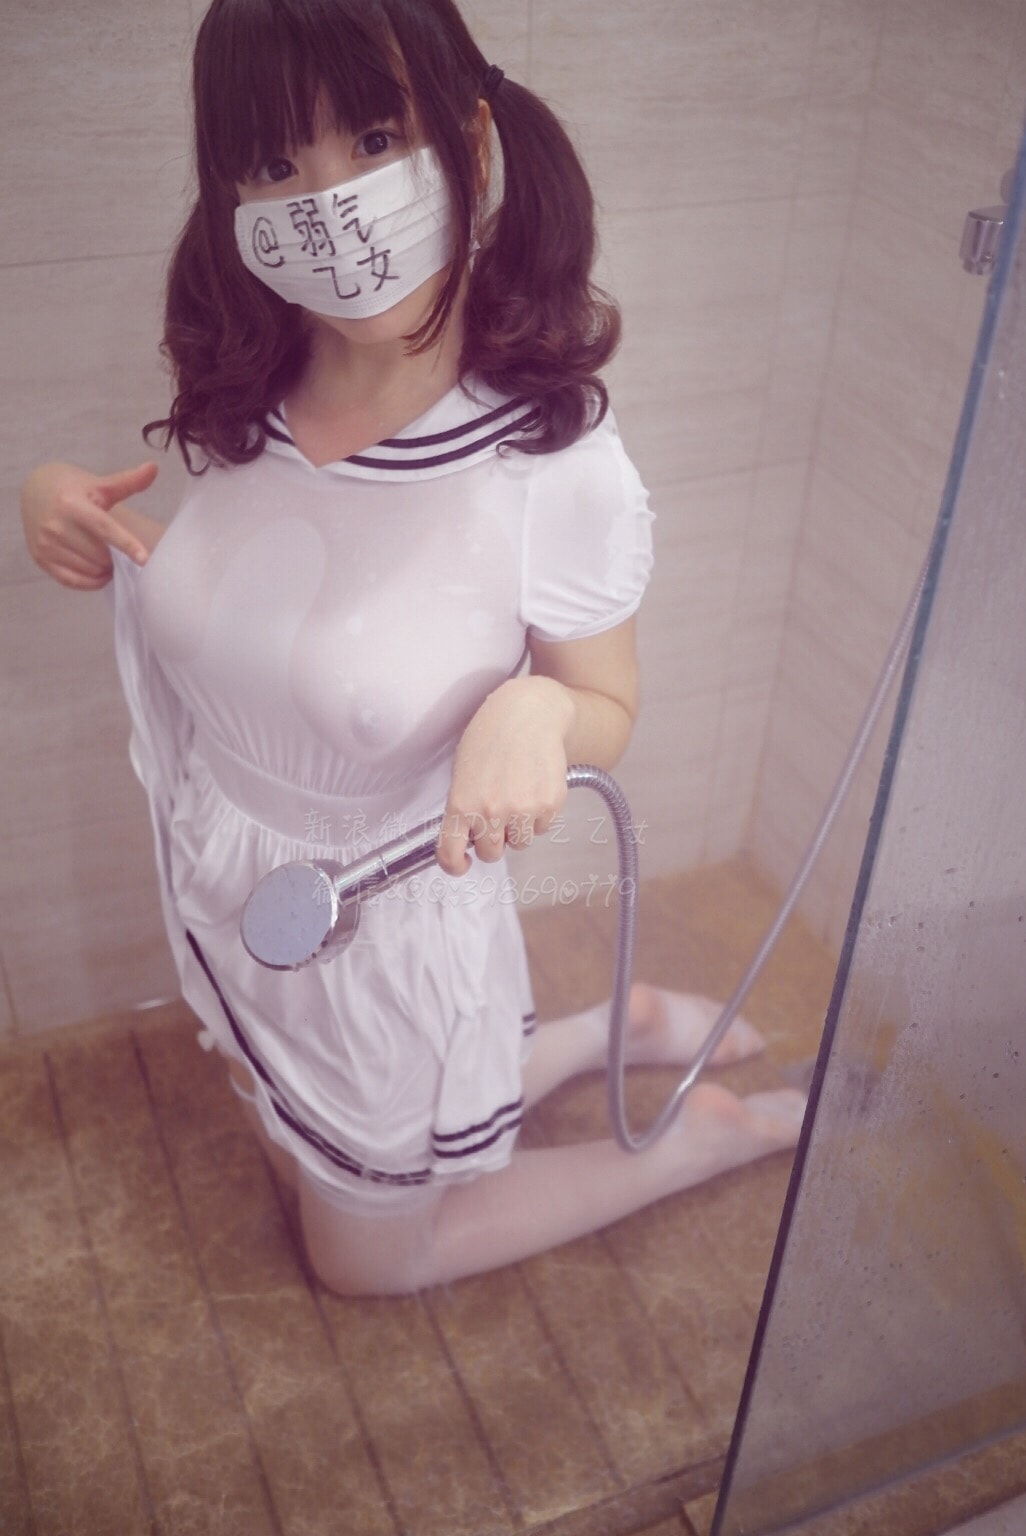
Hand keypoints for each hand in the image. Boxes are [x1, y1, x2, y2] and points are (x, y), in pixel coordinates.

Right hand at [21, 460, 160, 588]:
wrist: (35, 491)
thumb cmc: (73, 488)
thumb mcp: (99, 484)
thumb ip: (127, 481)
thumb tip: (154, 468)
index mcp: (72, 505)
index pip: (104, 528)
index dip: (126, 544)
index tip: (145, 559)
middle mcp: (56, 526)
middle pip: (100, 554)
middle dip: (115, 556)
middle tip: (116, 549)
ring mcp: (46, 544)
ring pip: (89, 569)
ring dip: (105, 569)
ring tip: (108, 558)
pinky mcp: (41, 559)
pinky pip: (73, 581)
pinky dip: (92, 581)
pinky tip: (100, 573)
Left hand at [436, 677, 574, 875]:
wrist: (529, 712)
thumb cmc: (491, 735)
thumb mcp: (463, 771)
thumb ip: (463, 806)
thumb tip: (468, 837)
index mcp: (462, 803)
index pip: (451, 853)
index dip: (455, 865)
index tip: (462, 864)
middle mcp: (491, 811)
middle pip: (491, 854)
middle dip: (493, 840)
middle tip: (497, 814)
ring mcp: (522, 810)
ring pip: (520, 843)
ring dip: (517, 828)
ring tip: (518, 794)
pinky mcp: (550, 804)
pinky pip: (542, 828)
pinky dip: (539, 814)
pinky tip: (534, 786)